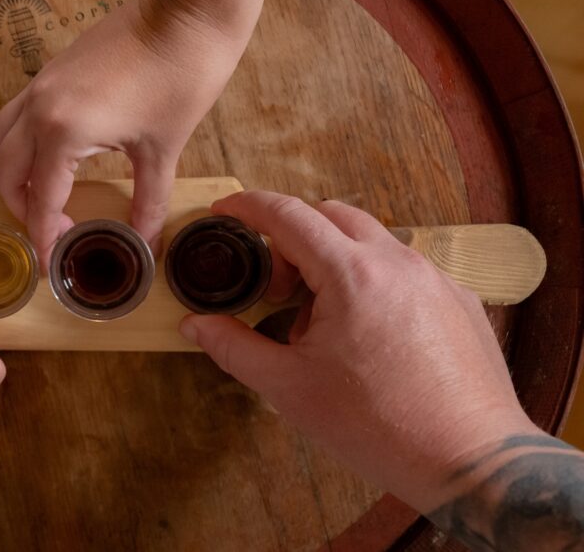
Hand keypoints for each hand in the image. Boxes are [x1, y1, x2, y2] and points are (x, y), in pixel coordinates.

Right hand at [0, 0, 263, 262]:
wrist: (186, 13)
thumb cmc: (180, 76)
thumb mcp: (164, 150)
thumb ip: (148, 203)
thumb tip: (145, 243)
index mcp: (63, 132)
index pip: (41, 199)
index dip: (44, 236)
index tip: (49, 263)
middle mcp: (40, 108)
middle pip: (5, 172)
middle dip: (21, 208)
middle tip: (50, 231)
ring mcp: (41, 85)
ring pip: (0, 140)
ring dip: (12, 175)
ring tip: (43, 197)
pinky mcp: (51, 71)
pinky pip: (15, 115)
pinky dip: (19, 145)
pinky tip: (52, 158)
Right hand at [179, 191, 537, 513]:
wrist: (470, 460)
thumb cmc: (377, 426)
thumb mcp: (288, 388)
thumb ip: (234, 348)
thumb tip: (196, 325)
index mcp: (351, 274)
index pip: (288, 215)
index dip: (248, 206)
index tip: (226, 210)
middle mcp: (398, 262)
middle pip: (332, 215)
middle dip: (293, 237)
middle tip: (275, 287)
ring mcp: (435, 278)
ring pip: (371, 241)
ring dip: (333, 262)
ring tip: (322, 322)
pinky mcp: (459, 300)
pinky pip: (404, 270)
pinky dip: (372, 282)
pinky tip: (366, 336)